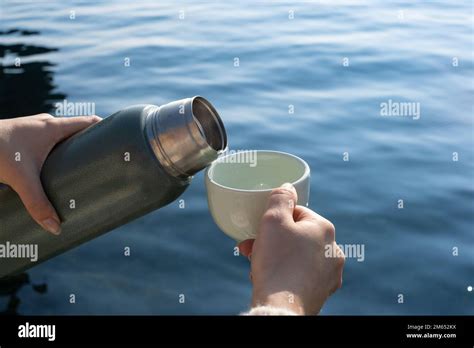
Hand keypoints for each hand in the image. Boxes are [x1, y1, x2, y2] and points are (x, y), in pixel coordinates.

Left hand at [0, 113, 100, 234]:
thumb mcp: (21, 179)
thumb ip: (38, 204)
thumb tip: (54, 228)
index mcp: (53, 126)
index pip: (90, 122)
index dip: (107, 129)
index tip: (120, 143)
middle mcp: (46, 124)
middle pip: (79, 130)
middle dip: (93, 145)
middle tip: (105, 164)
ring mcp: (34, 129)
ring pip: (63, 136)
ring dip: (74, 148)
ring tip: (85, 168)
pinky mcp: (24, 136)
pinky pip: (50, 141)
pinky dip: (59, 150)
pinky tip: (57, 166)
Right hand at [239, 183, 344, 314]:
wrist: (281, 307)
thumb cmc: (277, 262)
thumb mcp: (273, 220)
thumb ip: (280, 198)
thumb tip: (288, 187)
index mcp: (324, 229)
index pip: (296, 213)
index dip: (274, 219)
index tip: (260, 230)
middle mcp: (333, 251)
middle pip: (296, 236)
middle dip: (271, 240)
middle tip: (252, 247)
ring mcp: (329, 274)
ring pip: (296, 256)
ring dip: (275, 256)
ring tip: (257, 264)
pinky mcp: (321, 292)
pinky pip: (299, 275)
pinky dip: (284, 274)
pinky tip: (270, 278)